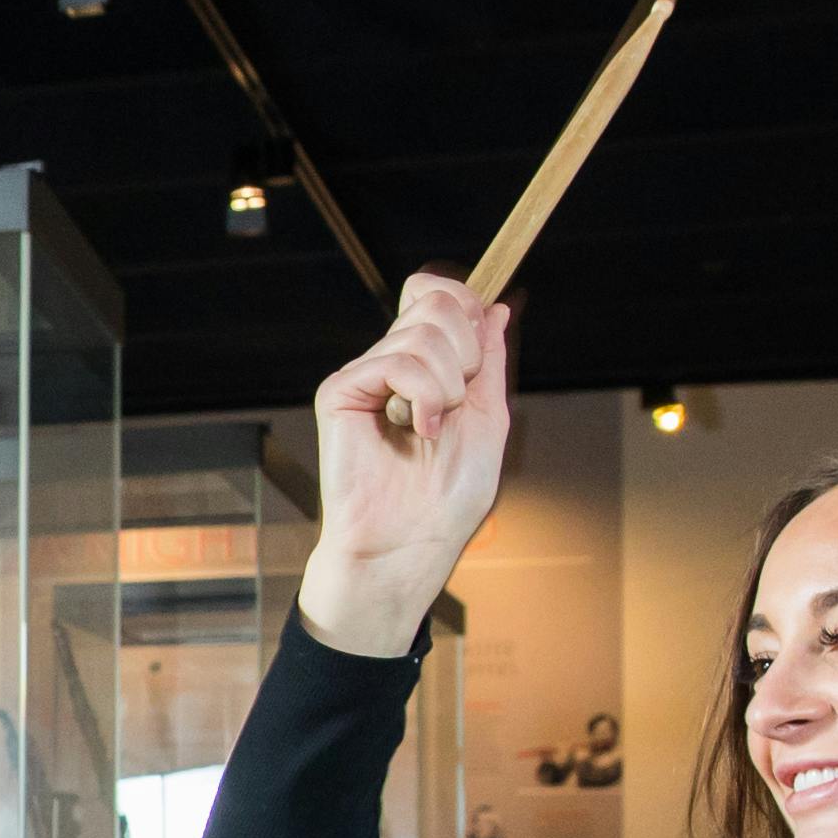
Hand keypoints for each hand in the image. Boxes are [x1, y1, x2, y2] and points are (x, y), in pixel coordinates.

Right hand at [297, 273, 512, 654]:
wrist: (412, 542)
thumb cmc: (448, 496)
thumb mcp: (488, 416)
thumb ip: (489, 361)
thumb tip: (497, 307)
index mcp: (423, 366)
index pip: (439, 295)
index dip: (468, 308)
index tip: (478, 360)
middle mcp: (389, 364)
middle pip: (436, 302)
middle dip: (466, 353)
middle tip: (454, 404)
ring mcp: (364, 376)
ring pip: (422, 333)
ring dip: (447, 386)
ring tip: (432, 428)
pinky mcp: (340, 393)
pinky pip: (394, 362)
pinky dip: (423, 396)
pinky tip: (417, 430)